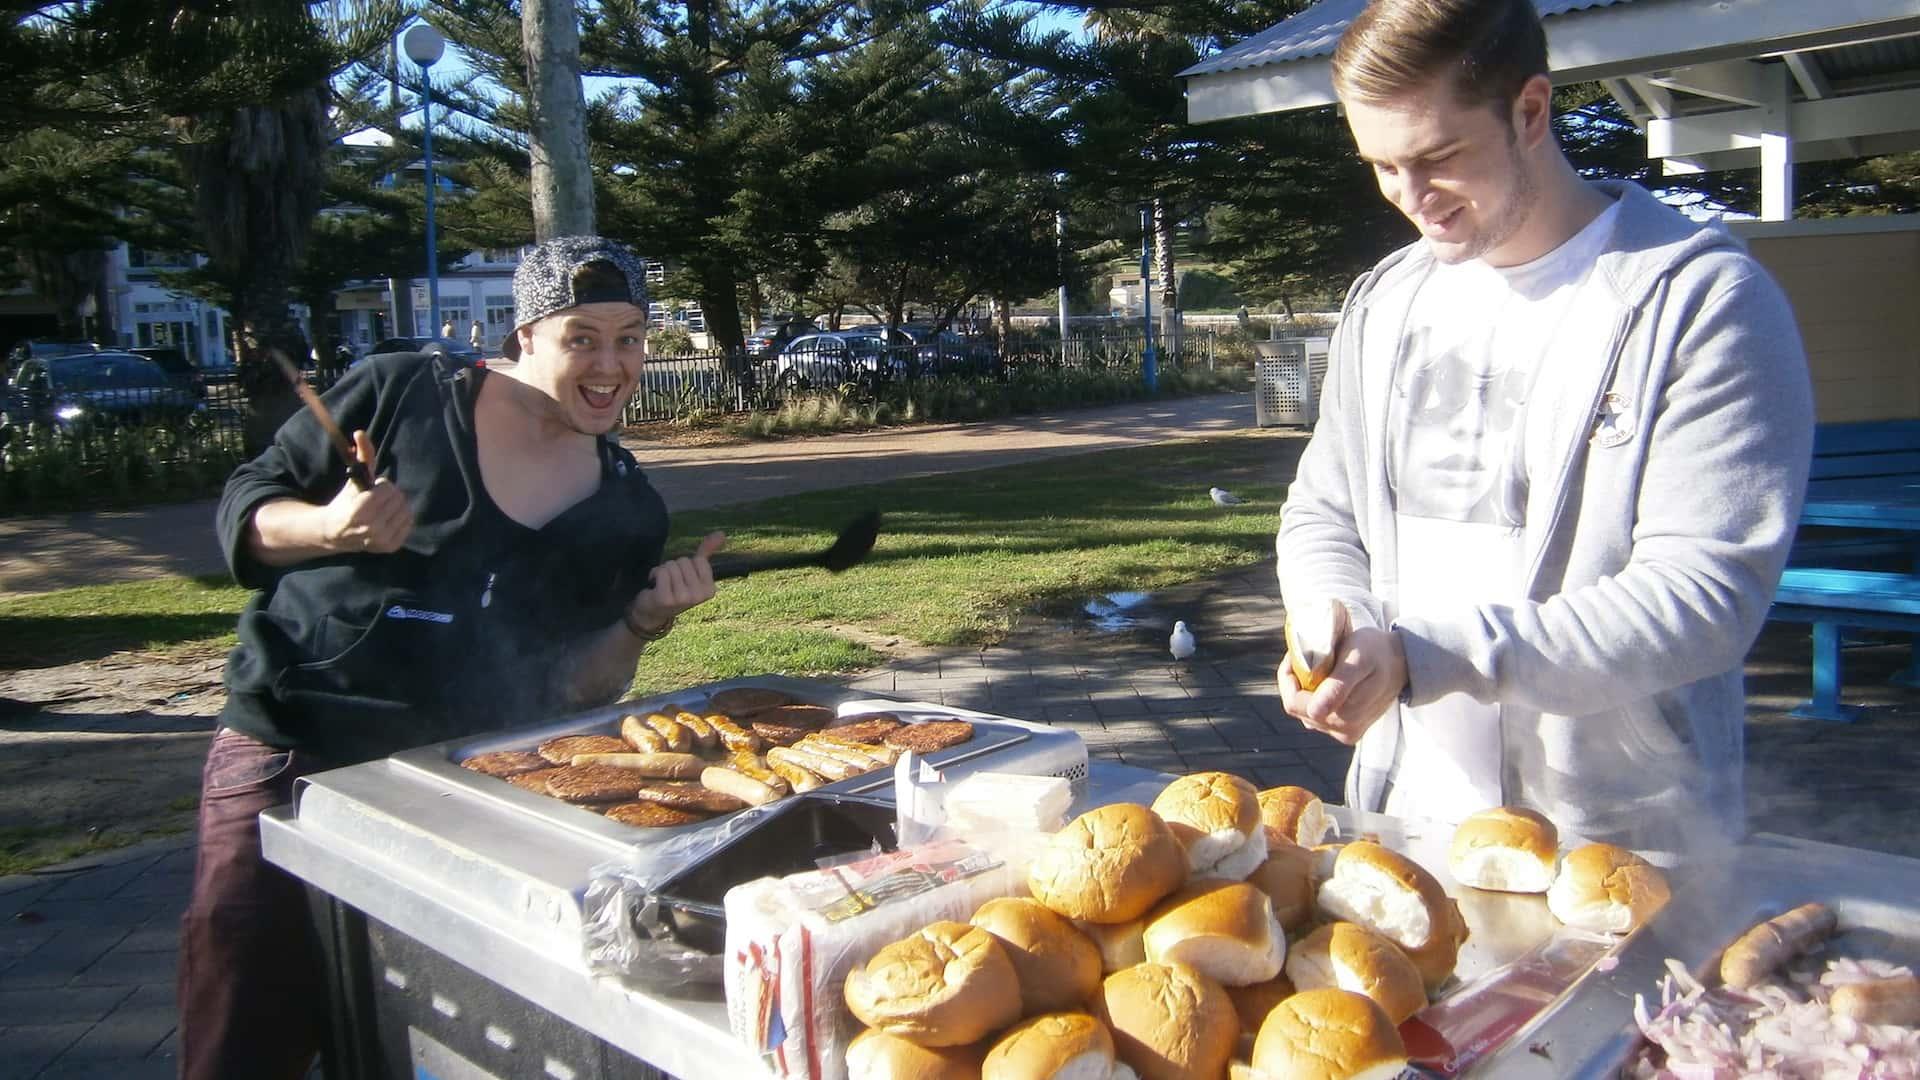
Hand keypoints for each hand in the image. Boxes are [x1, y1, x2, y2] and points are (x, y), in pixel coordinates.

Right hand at [322, 430, 410, 554]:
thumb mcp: (353, 479)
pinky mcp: (390, 547)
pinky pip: (409, 523)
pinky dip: (401, 517)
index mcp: (360, 511)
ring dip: (396, 505)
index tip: (371, 490)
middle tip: (376, 499)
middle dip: (388, 495)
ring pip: (406, 510)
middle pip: (398, 499)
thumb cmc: (346, 502)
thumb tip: (360, 432)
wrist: (337, 533)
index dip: (381, 486)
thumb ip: (361, 457)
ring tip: (381, 508)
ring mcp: (381, 540)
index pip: (387, 489)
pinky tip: (388, 518)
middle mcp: (372, 528)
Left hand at [625, 531, 726, 637]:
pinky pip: (661, 572)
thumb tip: (722, 533)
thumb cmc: (676, 589)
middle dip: (674, 567)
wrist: (655, 612)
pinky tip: (654, 586)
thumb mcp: (693, 572)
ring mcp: (682, 598)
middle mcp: (698, 596)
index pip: (699, 560)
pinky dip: (654, 574)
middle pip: (684, 561)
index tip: (683, 578)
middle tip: (671, 582)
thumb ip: (706, 553)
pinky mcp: (665, 599)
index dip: (687, 564)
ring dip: (663, 571)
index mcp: (710, 590)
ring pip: (671, 566)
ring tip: (663, 584)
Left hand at [1278, 625, 1405, 745]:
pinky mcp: (1347, 730)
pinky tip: (1327, 681)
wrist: (1400, 662)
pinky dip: (1316, 697)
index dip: (1289, 678)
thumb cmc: (1377, 653)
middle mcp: (1343, 730)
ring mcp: (1344, 732)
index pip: (1294, 703)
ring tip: (1319, 667)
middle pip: (1299, 709)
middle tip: (1306, 656)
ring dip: (1306, 690)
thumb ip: (1338, 685)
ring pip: (1306, 713)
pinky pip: (1318, 715)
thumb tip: (1316, 711)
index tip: (1296, 655)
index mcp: (1344, 715)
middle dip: (1297, 682)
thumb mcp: (1358, 659)